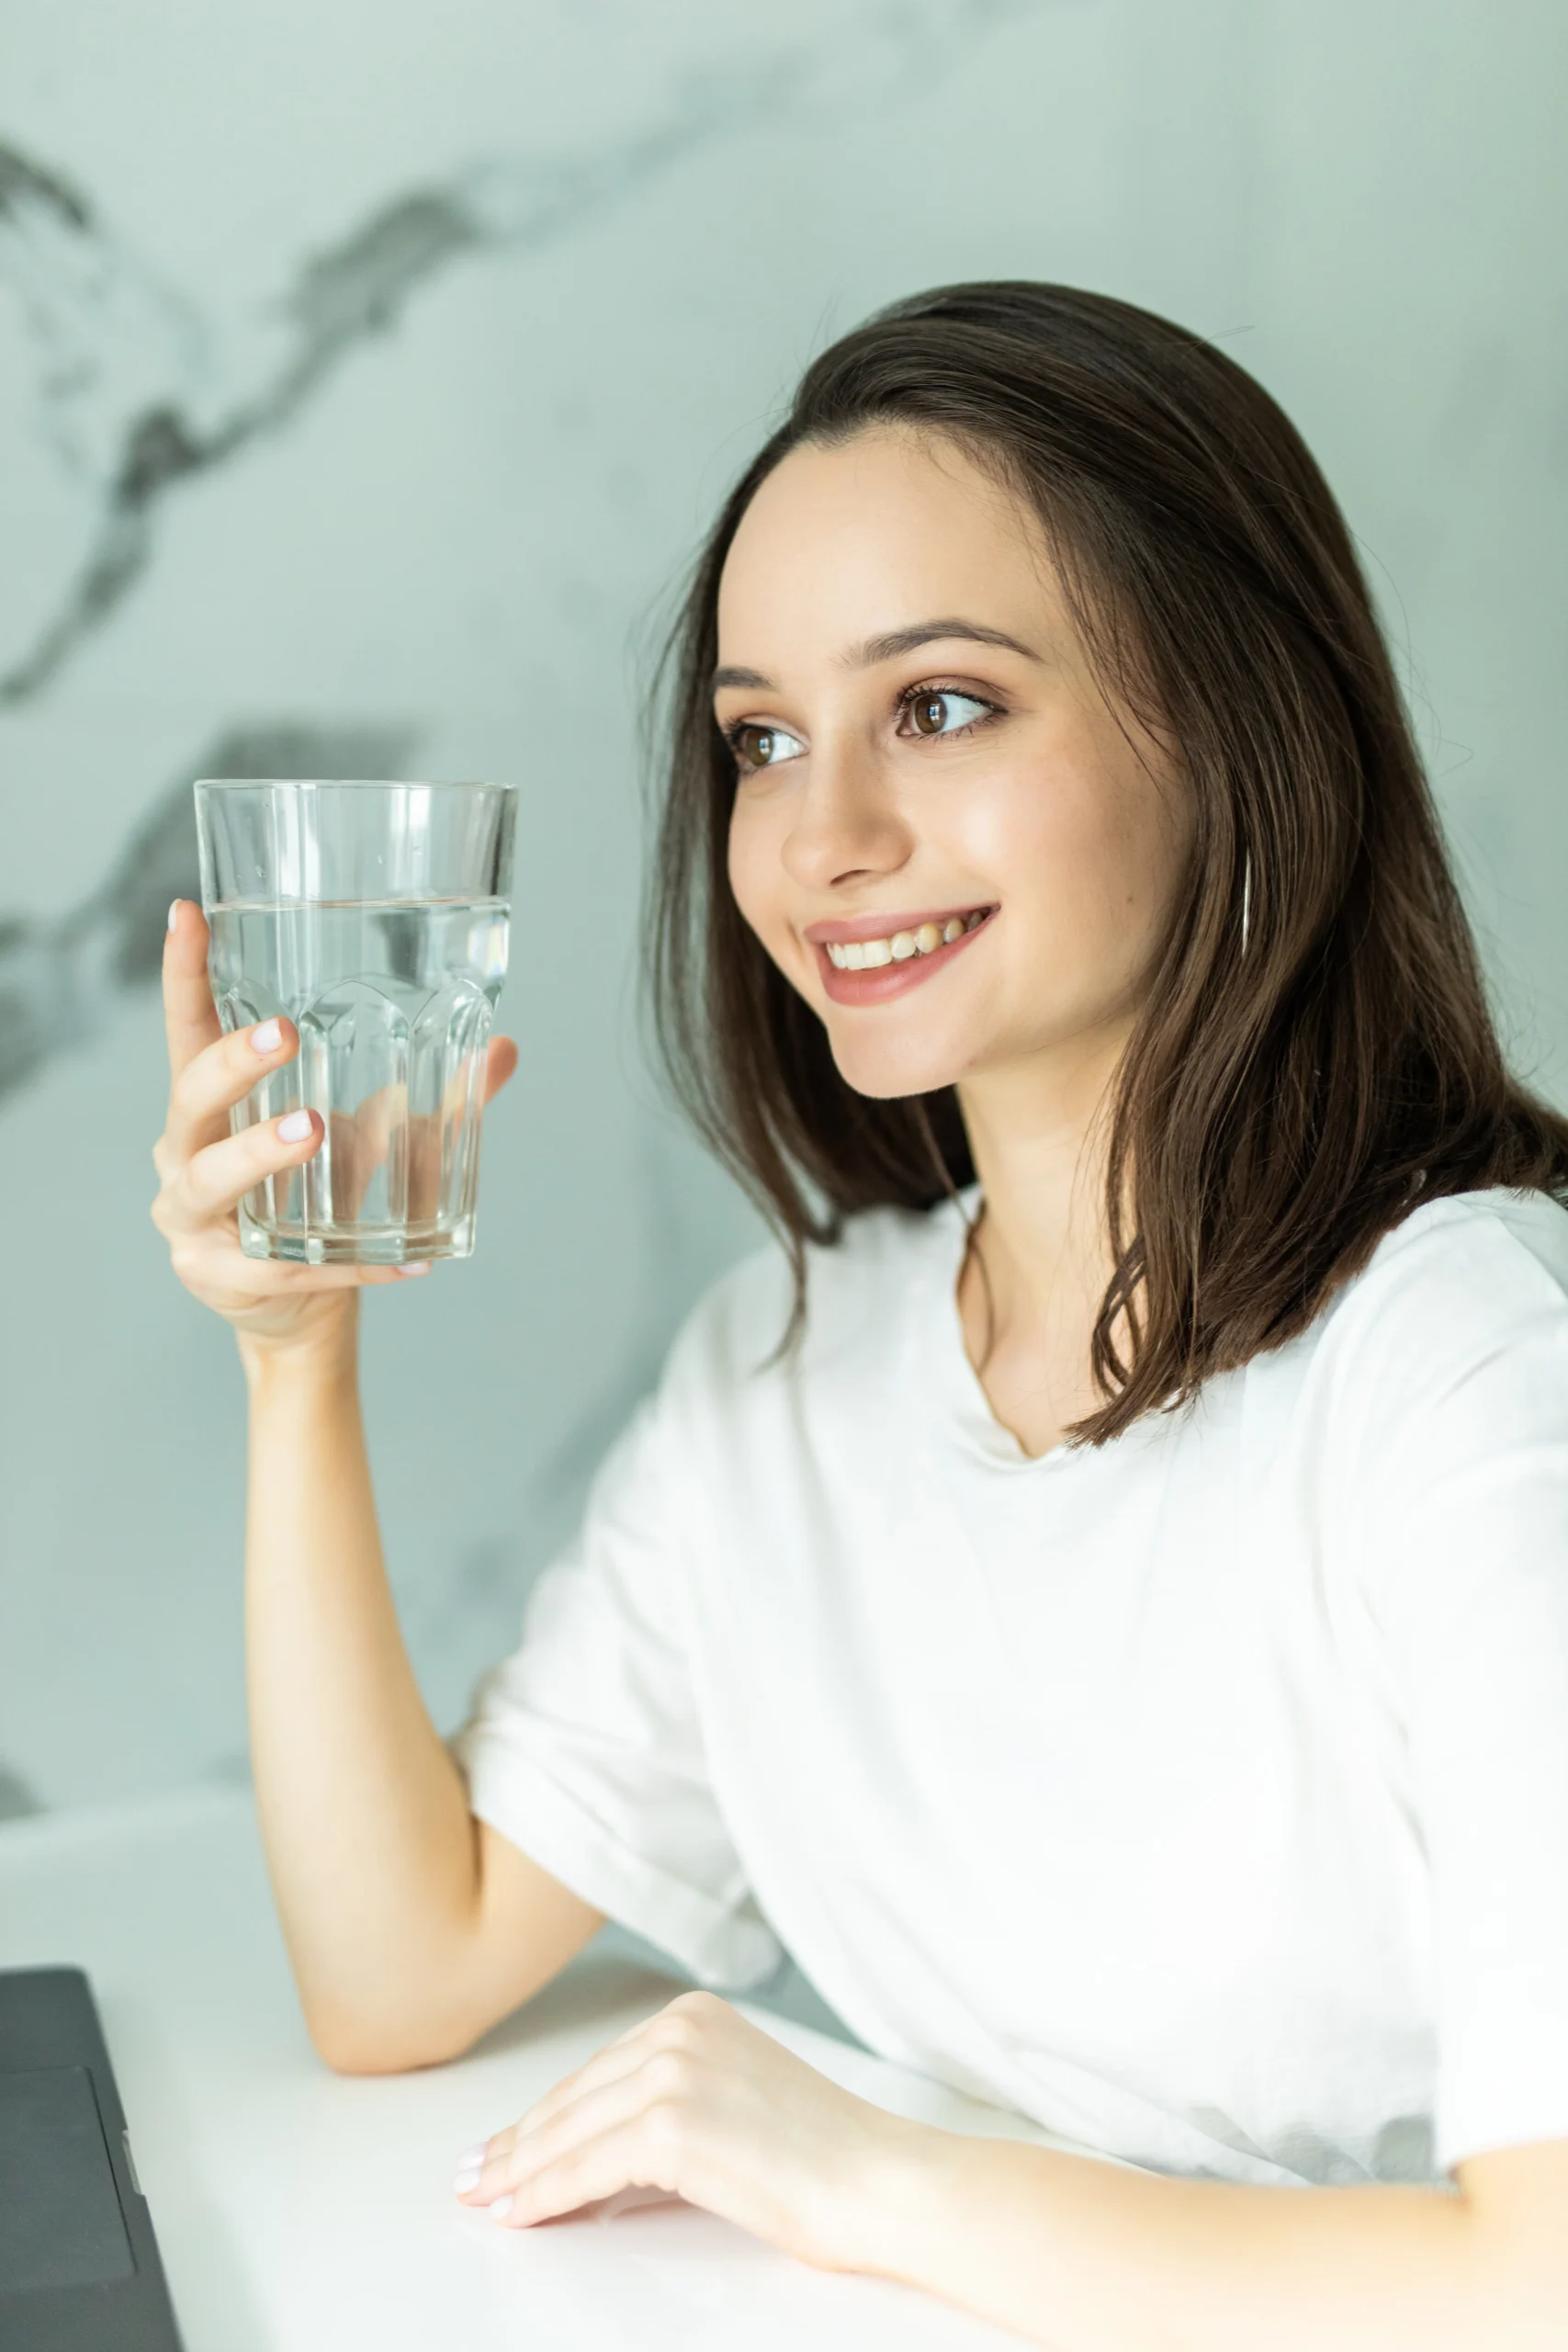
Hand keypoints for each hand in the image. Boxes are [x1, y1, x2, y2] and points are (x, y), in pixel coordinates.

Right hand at [151, 900, 517, 1351]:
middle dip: (233, 1064)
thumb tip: (502, 1050)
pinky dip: (348, 1260)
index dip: (182, 973)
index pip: (187, 1029)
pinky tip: (408, 1259)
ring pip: (212, 1180)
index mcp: (212, 1105)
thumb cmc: (320, 1199)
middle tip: (286, 1034)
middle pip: (190, 1098)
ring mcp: (192, 1219)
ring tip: (316, 1128)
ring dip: (261, 1151)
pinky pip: (279, 1266)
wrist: (297, 1309)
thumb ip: (430, 1100)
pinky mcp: (220, 1278)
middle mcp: (185, 1153)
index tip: (187, 913)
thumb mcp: (373, 1139)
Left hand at [453, 1990, 922, 2274]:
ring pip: (570, 2131)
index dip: (546, 2112)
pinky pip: (584, 2166)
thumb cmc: (825, 2157)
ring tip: (486, 2195)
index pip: (599, 2070)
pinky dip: (544, 2193)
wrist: (878, 2180)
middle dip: (520, 2139)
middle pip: (576, 2096)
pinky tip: (520, 2211)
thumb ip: (669, 2103)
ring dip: (520, 2169)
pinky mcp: (671, 2123)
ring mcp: (674, 2071)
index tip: (508, 2139)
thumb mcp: (735, 2101)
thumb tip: (596, 2146)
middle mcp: (679, 2030)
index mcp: (696, 2015)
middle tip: (479, 2171)